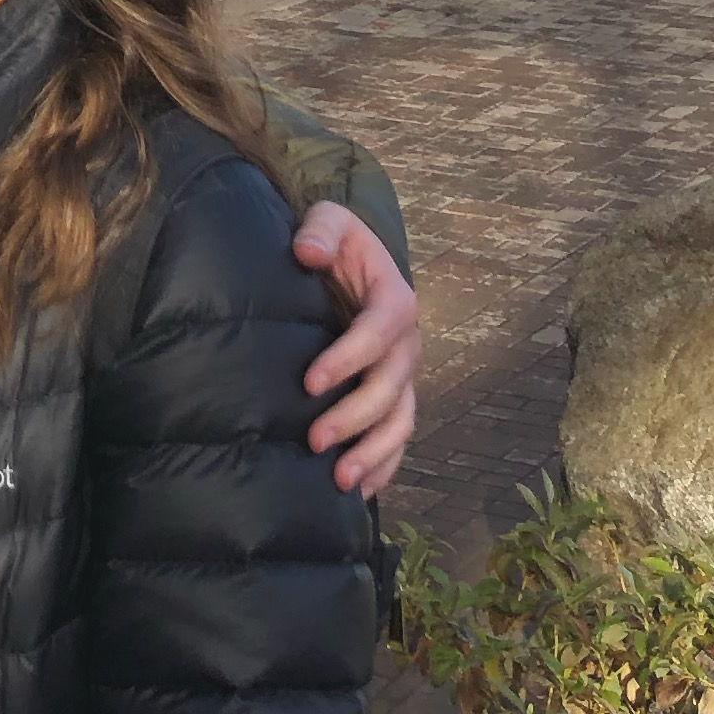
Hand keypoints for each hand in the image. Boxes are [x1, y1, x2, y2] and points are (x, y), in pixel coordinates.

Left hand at [291, 202, 418, 498]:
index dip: (348, 360)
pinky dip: (384, 466)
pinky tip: (359, 493)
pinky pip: (398, 438)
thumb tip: (308, 251)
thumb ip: (320, 230)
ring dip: (374, 453)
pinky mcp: (393, 396)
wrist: (349, 262)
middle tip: (314, 440)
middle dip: (355, 417)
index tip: (310, 383)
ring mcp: (403, 374)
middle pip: (390, 388)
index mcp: (394, 300)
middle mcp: (405, 344)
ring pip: (400, 421)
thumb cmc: (335, 242)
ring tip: (341, 481)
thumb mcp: (329, 220)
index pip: (377, 334)